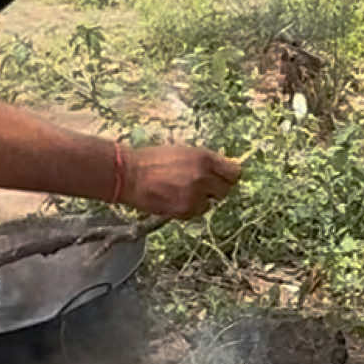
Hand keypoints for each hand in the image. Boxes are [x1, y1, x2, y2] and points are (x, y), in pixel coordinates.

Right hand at [123, 144, 241, 218]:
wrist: (129, 174)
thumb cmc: (152, 160)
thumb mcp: (183, 151)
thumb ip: (205, 161)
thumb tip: (223, 168)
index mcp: (204, 158)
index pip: (234, 172)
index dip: (228, 175)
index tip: (224, 177)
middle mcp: (203, 177)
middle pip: (226, 190)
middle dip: (216, 189)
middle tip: (202, 186)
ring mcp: (195, 195)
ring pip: (210, 203)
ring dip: (202, 200)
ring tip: (183, 191)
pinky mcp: (184, 211)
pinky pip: (196, 212)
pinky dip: (190, 208)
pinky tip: (175, 198)